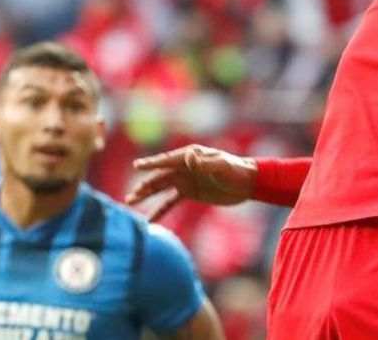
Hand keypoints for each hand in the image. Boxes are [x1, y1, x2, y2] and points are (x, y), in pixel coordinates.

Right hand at [126, 145, 256, 220]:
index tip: (137, 166)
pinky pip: (170, 203)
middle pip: (159, 177)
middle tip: (130, 197)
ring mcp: (185, 180)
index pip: (167, 160)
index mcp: (190, 156)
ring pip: (160, 189)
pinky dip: (159, 211)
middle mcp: (184, 167)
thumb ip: (205, 163)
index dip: (152, 163)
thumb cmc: (236, 170)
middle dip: (144, 186)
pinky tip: (148, 220)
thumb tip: (189, 158)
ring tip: (130, 203)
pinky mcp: (189, 193)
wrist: (247, 183)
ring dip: (145, 196)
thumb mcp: (222, 166)